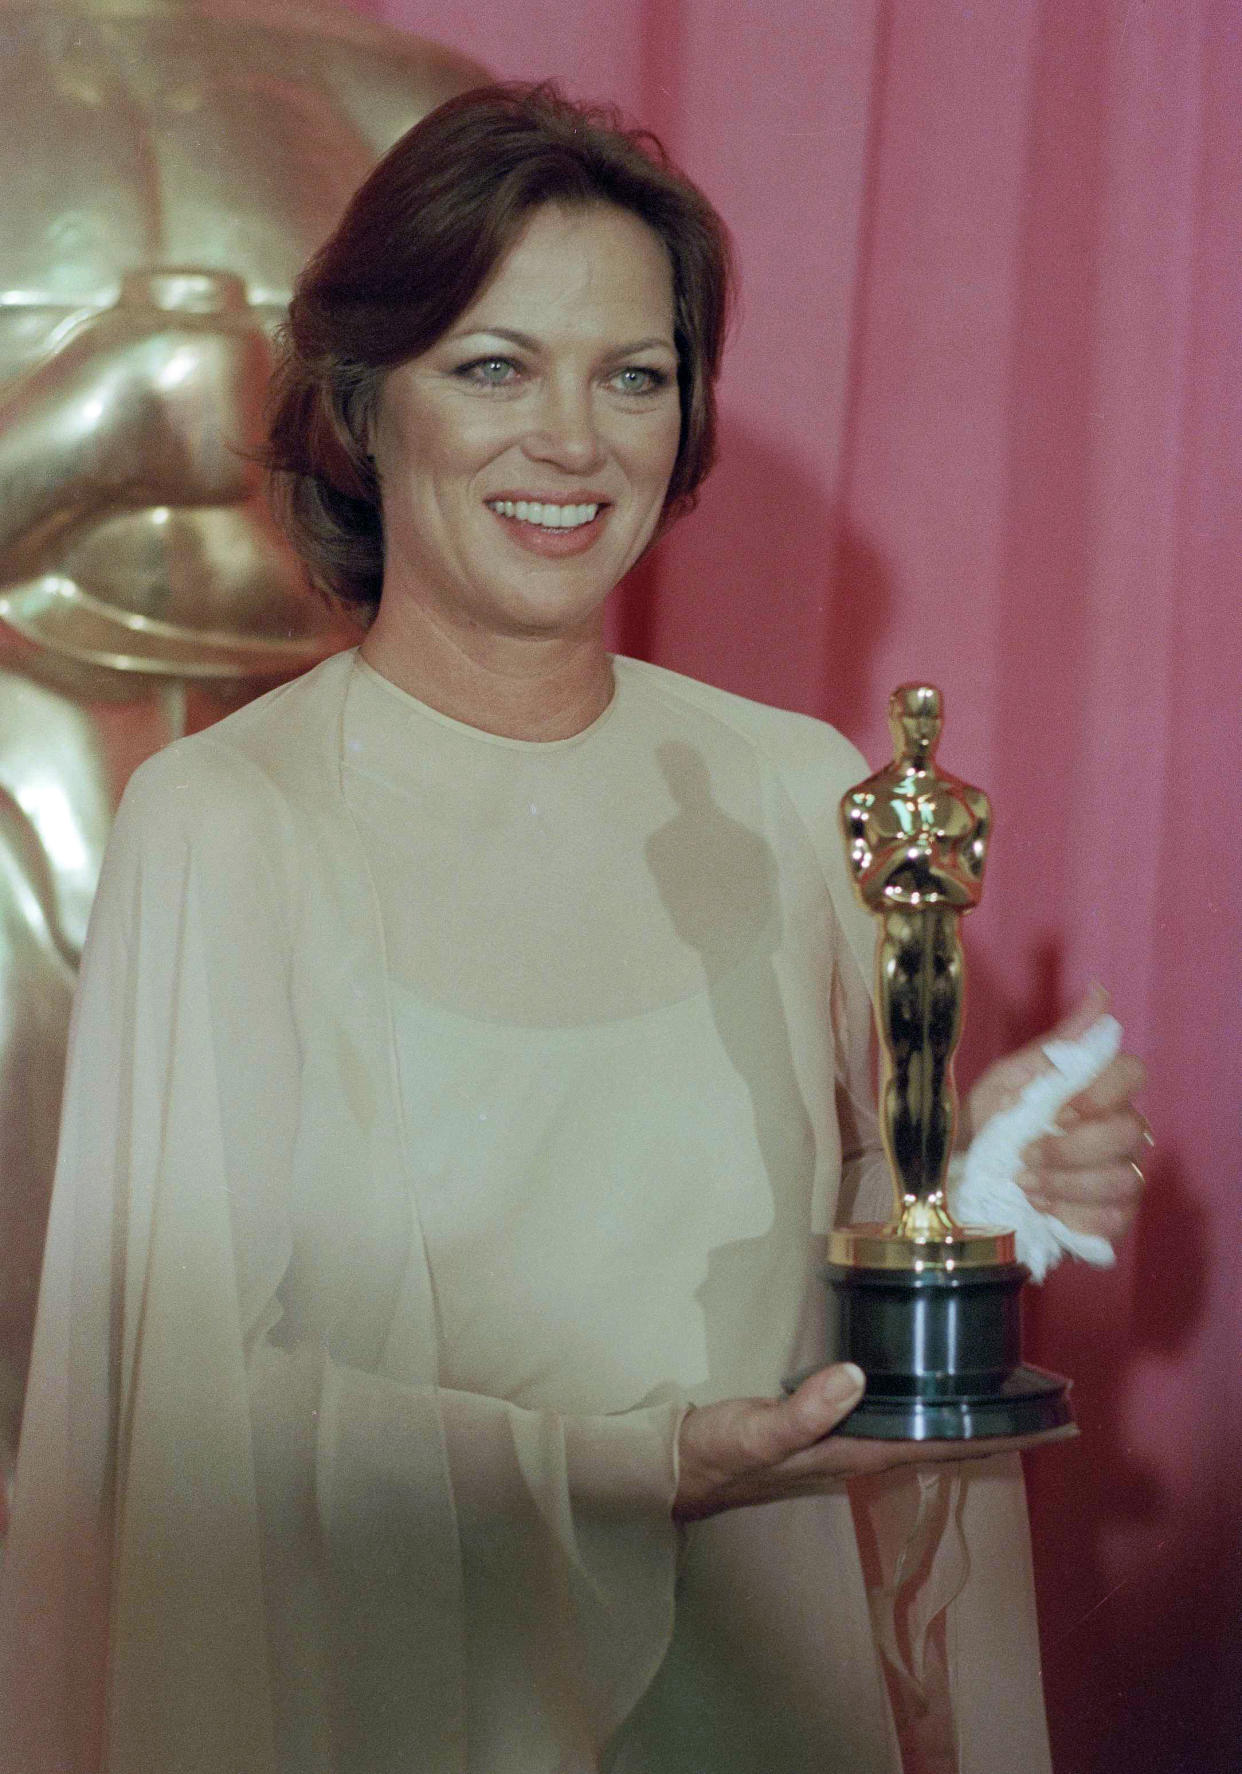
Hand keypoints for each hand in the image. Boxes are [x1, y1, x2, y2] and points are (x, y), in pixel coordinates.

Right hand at [673, 1364, 1074, 1521]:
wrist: (673, 1470)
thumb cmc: (715, 1454)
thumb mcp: (755, 1432)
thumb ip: (803, 1410)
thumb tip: (855, 1376)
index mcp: (853, 1455)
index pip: (938, 1445)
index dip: (991, 1436)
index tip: (1045, 1425)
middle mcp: (858, 1453)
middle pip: (941, 1441)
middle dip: (993, 1429)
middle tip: (1046, 1407)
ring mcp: (842, 1444)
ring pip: (920, 1432)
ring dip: (962, 1421)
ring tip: (1002, 1401)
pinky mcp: (824, 1429)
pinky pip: (891, 1419)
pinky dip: (922, 1408)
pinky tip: (926, 1395)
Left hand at [964, 986, 1147, 1242]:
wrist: (952, 1188)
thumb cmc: (981, 1127)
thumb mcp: (1005, 1083)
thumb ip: (1055, 1048)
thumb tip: (1100, 995)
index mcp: (1093, 1091)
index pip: (1132, 1073)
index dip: (1102, 1093)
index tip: (1059, 1111)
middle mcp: (1116, 1131)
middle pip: (1130, 1132)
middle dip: (1073, 1148)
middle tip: (1025, 1155)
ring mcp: (1118, 1178)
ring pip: (1124, 1179)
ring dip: (1067, 1184)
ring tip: (1023, 1183)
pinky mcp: (1109, 1221)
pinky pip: (1115, 1220)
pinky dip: (1074, 1215)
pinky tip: (1041, 1209)